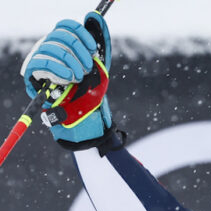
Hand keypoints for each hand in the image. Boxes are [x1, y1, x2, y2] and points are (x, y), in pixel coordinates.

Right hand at [20, 12, 112, 147]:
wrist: (79, 111)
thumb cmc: (87, 88)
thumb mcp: (97, 66)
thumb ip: (97, 43)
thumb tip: (95, 16)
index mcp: (62, 43)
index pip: (65, 26)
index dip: (80, 34)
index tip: (93, 49)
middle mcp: (49, 47)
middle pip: (60, 36)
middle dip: (79, 51)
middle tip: (88, 67)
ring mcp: (39, 58)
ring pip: (52, 48)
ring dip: (70, 62)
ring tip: (79, 75)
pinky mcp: (32, 72)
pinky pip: (42, 62)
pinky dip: (58, 69)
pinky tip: (68, 77)